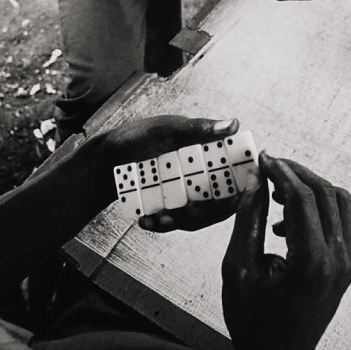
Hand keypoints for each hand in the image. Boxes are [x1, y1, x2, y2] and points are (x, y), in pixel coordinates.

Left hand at [100, 115, 244, 231]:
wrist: (107, 158)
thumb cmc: (138, 136)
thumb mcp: (167, 129)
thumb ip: (199, 129)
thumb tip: (232, 124)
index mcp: (210, 152)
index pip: (238, 173)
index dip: (243, 189)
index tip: (232, 198)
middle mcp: (205, 175)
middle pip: (222, 201)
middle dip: (207, 211)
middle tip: (190, 211)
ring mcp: (189, 194)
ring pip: (200, 216)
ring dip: (184, 221)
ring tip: (162, 218)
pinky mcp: (173, 208)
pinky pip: (177, 223)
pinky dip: (164, 224)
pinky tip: (148, 221)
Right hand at [221, 152, 350, 349]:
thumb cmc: (254, 321)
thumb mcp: (238, 267)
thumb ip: (249, 219)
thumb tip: (255, 180)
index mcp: (311, 261)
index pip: (303, 197)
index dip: (282, 171)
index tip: (263, 159)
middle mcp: (337, 260)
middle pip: (326, 192)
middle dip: (297, 173)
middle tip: (270, 167)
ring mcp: (346, 263)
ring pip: (339, 202)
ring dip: (310, 188)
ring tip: (278, 191)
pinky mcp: (346, 266)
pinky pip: (340, 221)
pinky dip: (317, 207)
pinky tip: (286, 220)